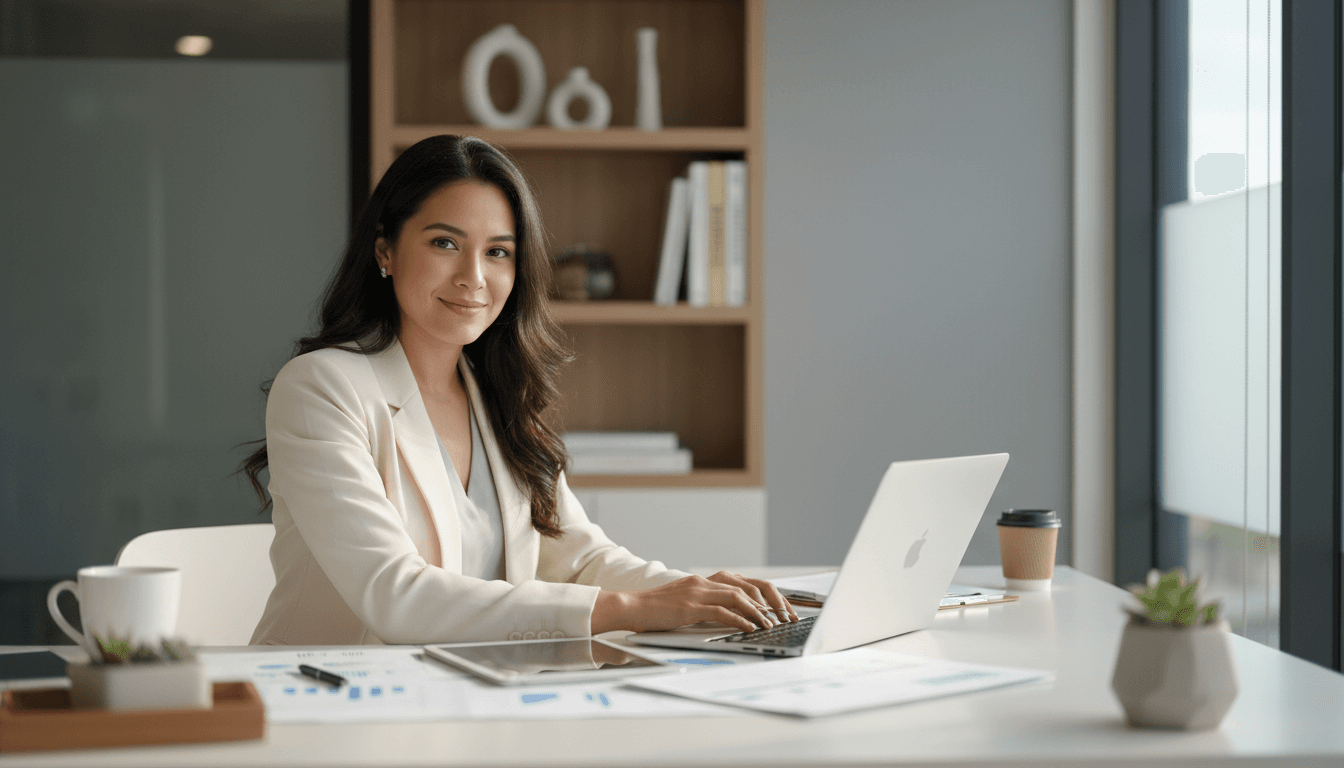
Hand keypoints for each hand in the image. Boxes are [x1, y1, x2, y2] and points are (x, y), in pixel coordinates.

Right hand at [590, 572, 799, 634]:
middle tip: (785, 616)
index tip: (780, 608)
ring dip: (759, 612)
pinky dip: (740, 619)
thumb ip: (705, 605)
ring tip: (772, 624)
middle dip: (771, 602)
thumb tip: (730, 617)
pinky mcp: (691, 606)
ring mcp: (698, 592)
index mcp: (704, 581)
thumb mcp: (685, 604)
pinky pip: (722, 611)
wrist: (631, 607)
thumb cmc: (656, 610)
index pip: (744, 582)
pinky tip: (750, 627)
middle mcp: (704, 582)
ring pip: (738, 597)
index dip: (765, 594)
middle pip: (748, 587)